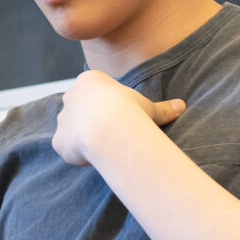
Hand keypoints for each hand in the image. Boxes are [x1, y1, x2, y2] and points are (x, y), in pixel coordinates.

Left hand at [52, 69, 184, 165]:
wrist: (109, 129)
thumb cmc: (130, 112)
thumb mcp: (148, 108)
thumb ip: (161, 108)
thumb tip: (181, 106)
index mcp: (89, 81)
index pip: (95, 92)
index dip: (107, 106)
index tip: (120, 118)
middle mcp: (70, 97)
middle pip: (78, 109)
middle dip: (91, 120)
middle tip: (111, 134)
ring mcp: (62, 119)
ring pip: (70, 129)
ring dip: (83, 137)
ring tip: (103, 148)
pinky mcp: (58, 141)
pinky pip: (66, 148)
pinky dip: (77, 155)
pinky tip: (93, 159)